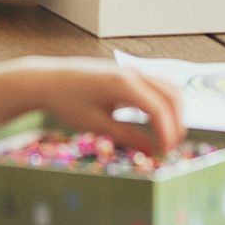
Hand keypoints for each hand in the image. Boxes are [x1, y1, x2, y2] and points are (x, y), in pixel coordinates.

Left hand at [13, 56, 186, 151]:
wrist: (48, 80)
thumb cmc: (68, 102)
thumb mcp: (97, 125)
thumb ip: (127, 137)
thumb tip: (152, 151)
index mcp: (124, 84)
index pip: (159, 108)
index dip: (167, 133)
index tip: (165, 154)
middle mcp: (132, 72)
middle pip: (172, 94)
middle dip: (177, 121)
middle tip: (170, 147)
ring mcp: (131, 70)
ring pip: (167, 87)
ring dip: (172, 111)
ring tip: (166, 137)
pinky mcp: (128, 73)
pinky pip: (156, 85)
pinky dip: (162, 103)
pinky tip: (154, 122)